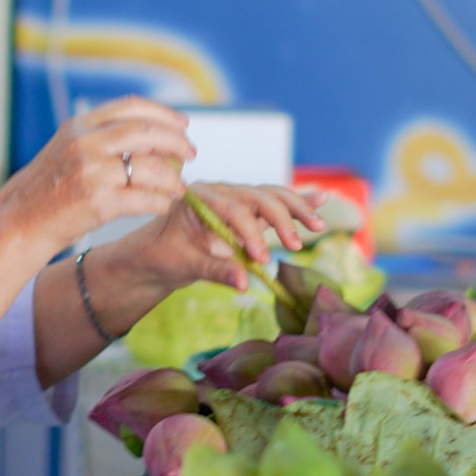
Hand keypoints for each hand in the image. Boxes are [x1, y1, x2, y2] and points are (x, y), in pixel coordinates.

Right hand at [0, 97, 196, 254]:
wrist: (19, 221)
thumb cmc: (46, 189)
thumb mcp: (67, 149)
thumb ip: (100, 137)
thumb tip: (150, 134)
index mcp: (79, 126)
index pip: (131, 107)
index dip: (163, 113)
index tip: (182, 124)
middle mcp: (86, 143)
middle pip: (146, 132)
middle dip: (176, 142)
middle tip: (191, 153)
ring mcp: (92, 172)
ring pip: (150, 168)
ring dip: (172, 178)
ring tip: (179, 187)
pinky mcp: (98, 203)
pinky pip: (144, 199)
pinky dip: (160, 202)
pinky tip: (163, 205)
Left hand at [123, 181, 327, 293]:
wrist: (155, 254)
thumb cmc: (164, 257)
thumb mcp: (185, 265)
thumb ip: (216, 271)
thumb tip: (245, 283)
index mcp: (200, 197)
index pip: (234, 210)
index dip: (251, 234)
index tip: (261, 260)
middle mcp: (220, 192)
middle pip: (258, 196)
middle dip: (281, 218)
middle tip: (295, 244)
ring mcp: (235, 200)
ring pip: (270, 197)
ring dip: (296, 209)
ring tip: (317, 224)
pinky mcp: (247, 212)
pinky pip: (273, 205)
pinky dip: (296, 203)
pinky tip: (320, 198)